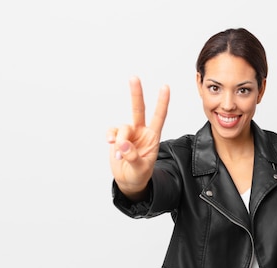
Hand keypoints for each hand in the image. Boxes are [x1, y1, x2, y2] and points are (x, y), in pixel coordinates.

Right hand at [107, 76, 169, 199]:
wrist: (128, 181)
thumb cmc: (139, 175)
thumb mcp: (140, 168)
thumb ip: (132, 156)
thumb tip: (122, 144)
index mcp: (152, 137)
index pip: (159, 117)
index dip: (162, 102)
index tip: (165, 87)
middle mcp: (141, 132)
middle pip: (138, 110)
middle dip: (136, 94)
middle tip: (134, 77)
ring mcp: (129, 134)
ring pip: (122, 128)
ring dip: (119, 141)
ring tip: (120, 156)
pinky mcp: (117, 137)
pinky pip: (112, 132)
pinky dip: (110, 139)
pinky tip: (111, 146)